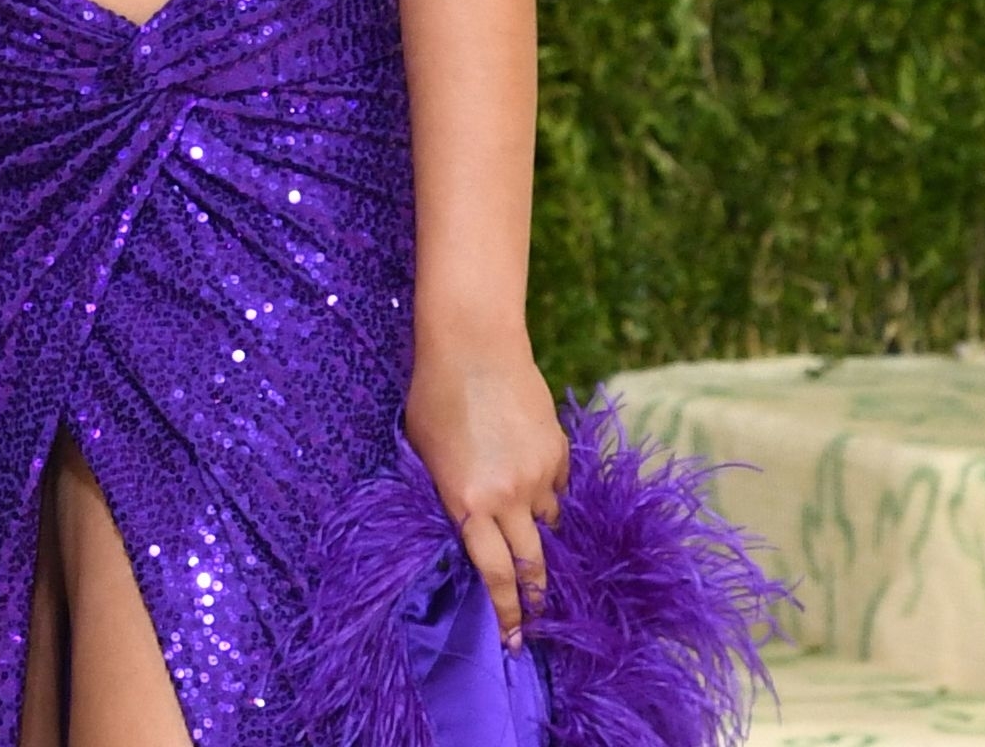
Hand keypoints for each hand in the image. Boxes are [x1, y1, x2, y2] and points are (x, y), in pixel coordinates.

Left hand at [403, 333, 568, 645]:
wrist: (474, 345)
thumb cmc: (434, 397)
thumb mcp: (426, 455)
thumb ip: (447, 496)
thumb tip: (462, 530)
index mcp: (467, 502)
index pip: (494, 574)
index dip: (507, 612)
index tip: (513, 640)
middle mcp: (508, 497)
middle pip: (533, 564)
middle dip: (536, 597)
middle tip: (538, 618)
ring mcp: (539, 474)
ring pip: (549, 525)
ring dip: (538, 534)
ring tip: (521, 526)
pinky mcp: (558, 451)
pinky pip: (558, 488)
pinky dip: (546, 491)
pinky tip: (527, 472)